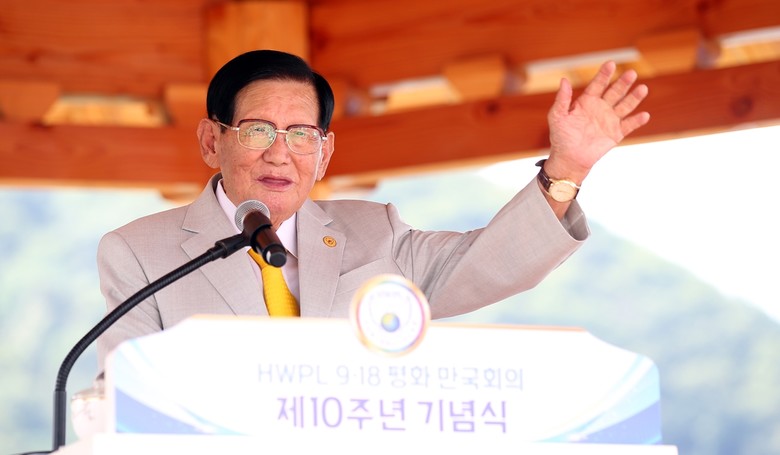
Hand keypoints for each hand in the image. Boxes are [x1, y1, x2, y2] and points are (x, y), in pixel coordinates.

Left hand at [545, 61, 649, 181]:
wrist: (569, 158)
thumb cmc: (561, 136)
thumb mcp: (557, 116)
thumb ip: (562, 99)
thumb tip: (564, 80)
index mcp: (587, 100)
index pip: (598, 84)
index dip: (604, 74)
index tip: (611, 64)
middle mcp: (601, 107)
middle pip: (615, 92)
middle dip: (623, 83)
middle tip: (631, 73)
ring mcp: (610, 119)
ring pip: (625, 106)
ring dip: (634, 98)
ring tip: (643, 88)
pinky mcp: (617, 133)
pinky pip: (629, 125)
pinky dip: (637, 121)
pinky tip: (644, 115)